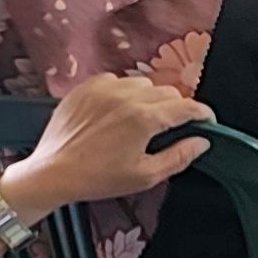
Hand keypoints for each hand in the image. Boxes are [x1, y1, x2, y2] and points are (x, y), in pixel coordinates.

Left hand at [0, 73, 209, 212]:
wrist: (51, 173)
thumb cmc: (97, 178)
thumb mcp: (144, 176)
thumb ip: (179, 156)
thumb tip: (202, 141)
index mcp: (145, 118)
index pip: (188, 106)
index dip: (203, 114)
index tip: (206, 122)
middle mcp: (127, 96)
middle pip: (169, 92)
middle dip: (176, 108)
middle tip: (170, 127)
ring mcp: (105, 88)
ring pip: (144, 83)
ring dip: (150, 98)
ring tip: (141, 118)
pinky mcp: (87, 87)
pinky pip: (117, 80)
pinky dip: (124, 92)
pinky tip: (117, 110)